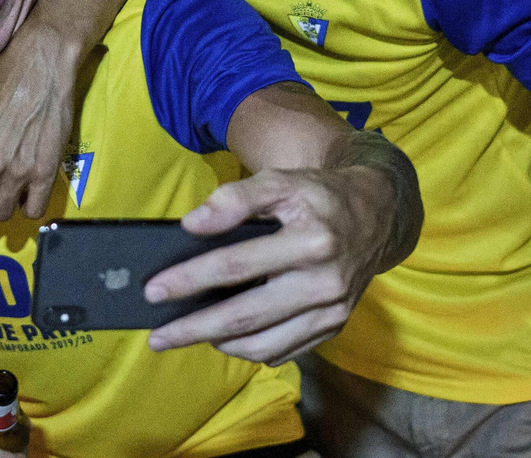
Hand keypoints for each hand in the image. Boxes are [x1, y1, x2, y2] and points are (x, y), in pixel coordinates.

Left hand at [142, 166, 397, 364]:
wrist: (376, 215)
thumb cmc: (317, 196)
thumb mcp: (281, 181)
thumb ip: (236, 198)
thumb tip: (192, 225)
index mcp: (311, 241)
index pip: (236, 264)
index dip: (191, 280)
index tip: (154, 291)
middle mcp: (325, 282)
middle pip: (247, 315)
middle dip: (195, 328)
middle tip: (158, 336)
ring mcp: (333, 310)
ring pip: (266, 343)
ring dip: (220, 344)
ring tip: (187, 336)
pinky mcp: (335, 326)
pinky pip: (285, 350)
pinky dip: (251, 349)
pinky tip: (226, 338)